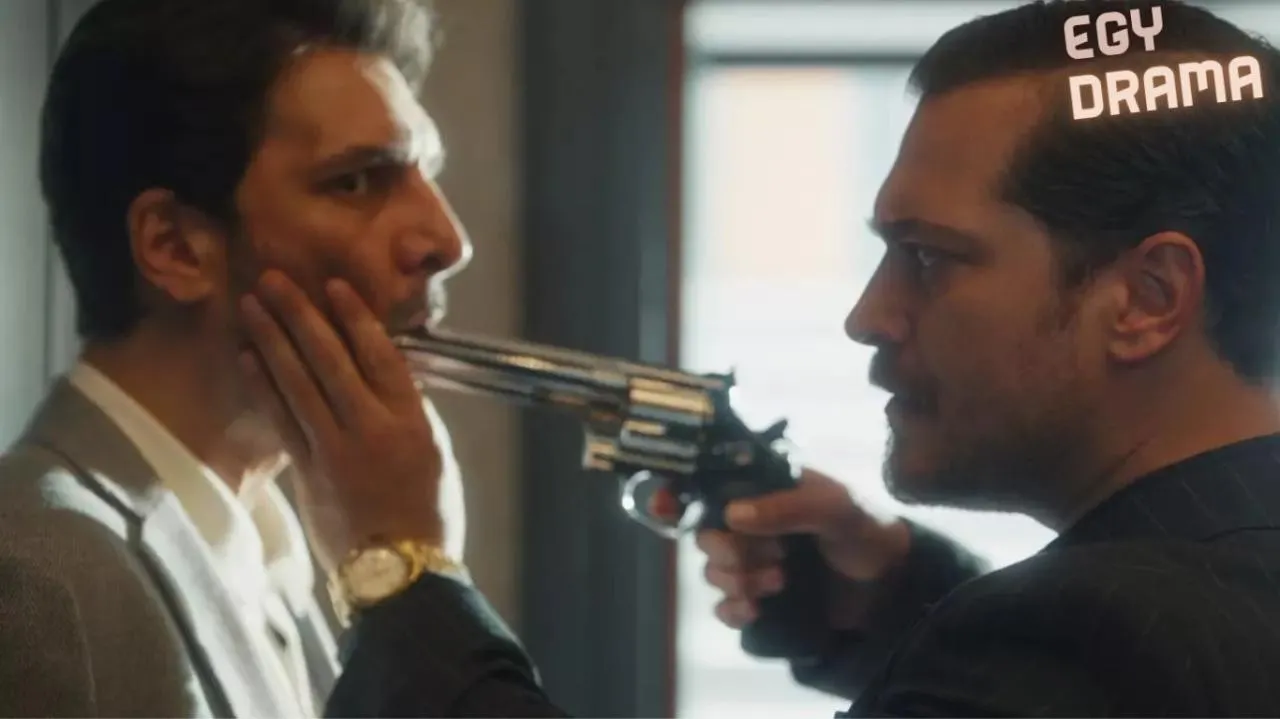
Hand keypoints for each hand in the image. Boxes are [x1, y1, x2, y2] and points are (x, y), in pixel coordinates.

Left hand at [238, 270, 458, 572]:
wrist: (401, 574)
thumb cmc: (429, 515)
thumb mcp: (436, 455)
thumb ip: (408, 413)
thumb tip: (383, 377)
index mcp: (411, 423)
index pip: (380, 356)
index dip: (355, 318)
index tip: (333, 285)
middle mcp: (370, 430)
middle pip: (330, 361)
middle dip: (300, 316)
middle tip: (274, 280)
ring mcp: (334, 451)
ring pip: (298, 384)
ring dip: (272, 340)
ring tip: (252, 305)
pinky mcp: (307, 473)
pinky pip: (282, 420)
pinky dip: (263, 386)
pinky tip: (248, 357)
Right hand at [691, 468, 910, 630]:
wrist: (891, 589)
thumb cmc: (865, 532)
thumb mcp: (835, 508)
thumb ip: (788, 507)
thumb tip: (733, 515)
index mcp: (765, 491)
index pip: (712, 488)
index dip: (682, 494)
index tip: (665, 505)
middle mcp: (753, 524)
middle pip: (707, 535)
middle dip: (727, 551)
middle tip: (762, 558)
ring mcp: (755, 562)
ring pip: (714, 572)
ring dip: (738, 580)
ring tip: (779, 582)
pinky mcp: (761, 599)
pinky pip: (725, 606)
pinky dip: (733, 610)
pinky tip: (755, 610)